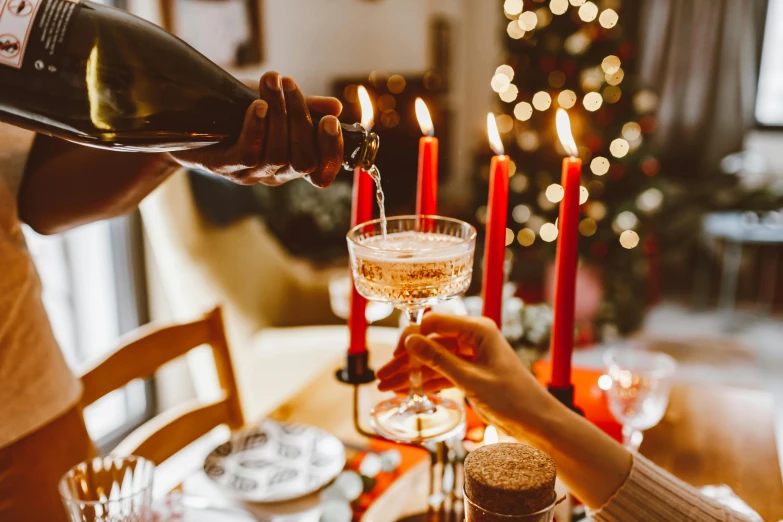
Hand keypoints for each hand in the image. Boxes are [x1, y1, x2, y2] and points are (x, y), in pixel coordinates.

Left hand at [170, 72, 343, 187]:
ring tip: (272, 82)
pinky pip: (248, 154)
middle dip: (301, 119)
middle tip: (290, 85)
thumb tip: (335, 107)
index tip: (330, 121)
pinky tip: (257, 106)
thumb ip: (305, 109)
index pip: (321, 170)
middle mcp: (272, 173)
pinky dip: (256, 128)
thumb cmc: (232, 111)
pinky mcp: (223, 166)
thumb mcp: (274, 104)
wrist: (184, 117)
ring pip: (276, 154)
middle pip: (302, 159)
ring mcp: (247, 173)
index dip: (331, 151)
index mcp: (290, 162)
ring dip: (278, 114)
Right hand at [376, 314, 561, 443]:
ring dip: (409, 374)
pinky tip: (403, 391)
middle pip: (429, 342)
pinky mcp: (469, 372)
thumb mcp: (470, 379)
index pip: (434, 322)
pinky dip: (423, 382)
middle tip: (381, 376)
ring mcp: (470, 355)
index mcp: (478, 330)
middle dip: (404, 360)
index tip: (394, 357)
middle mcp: (472, 338)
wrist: (536, 422)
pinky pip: (440, 373)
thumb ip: (438, 359)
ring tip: (383, 387)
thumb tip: (409, 339)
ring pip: (431, 360)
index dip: (411, 337)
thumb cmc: (512, 398)